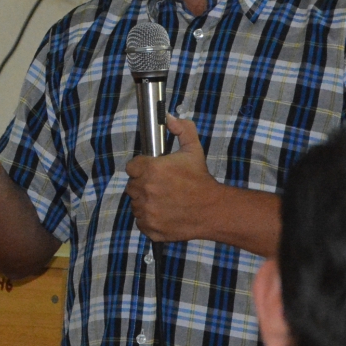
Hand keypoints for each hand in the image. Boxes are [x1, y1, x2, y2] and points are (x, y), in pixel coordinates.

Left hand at [124, 115, 224, 242]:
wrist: (213, 209)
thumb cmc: (201, 179)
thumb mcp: (193, 150)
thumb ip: (182, 129)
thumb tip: (169, 118)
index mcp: (151, 169)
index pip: (132, 167)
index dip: (141, 168)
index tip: (152, 171)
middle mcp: (145, 190)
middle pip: (132, 186)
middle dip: (143, 185)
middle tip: (161, 187)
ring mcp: (146, 211)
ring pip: (135, 205)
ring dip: (145, 202)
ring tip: (164, 201)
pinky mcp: (150, 228)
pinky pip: (141, 222)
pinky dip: (149, 219)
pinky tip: (163, 213)